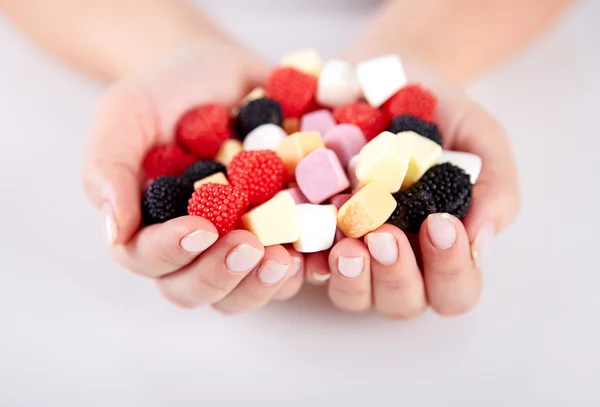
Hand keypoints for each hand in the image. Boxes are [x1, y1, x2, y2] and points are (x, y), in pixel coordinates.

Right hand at [82, 39, 305, 312]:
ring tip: (288, 258)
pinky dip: (308, 263)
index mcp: (149, 225)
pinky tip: (323, 248)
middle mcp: (194, 246)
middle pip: (196, 289)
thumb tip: (114, 232)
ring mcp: (239, 242)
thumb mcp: (126, 113)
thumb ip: (110, 167)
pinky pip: (295, 264)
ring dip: (264, 284)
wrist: (220, 71)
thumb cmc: (165, 91)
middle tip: (250, 248)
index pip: (148, 258)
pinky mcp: (281, 232)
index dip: (172, 251)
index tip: (201, 227)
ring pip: (245, 291)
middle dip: (222, 275)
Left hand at [305, 59, 520, 317]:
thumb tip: (481, 238)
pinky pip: (301, 266)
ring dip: (350, 278)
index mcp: (441, 248)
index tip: (440, 222)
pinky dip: (299, 263)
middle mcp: (396, 260)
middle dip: (396, 276)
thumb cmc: (438, 113)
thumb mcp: (480, 138)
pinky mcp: (309, 234)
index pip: (455, 289)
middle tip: (385, 236)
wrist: (382, 76)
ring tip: (346, 244)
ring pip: (351, 295)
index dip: (451, 269)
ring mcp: (350, 252)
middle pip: (402, 303)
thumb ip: (494, 186)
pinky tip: (299, 248)